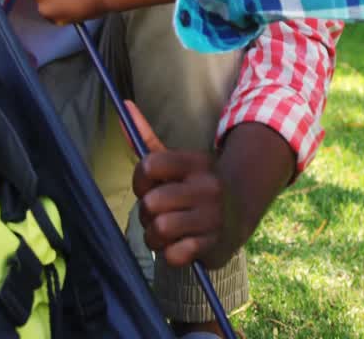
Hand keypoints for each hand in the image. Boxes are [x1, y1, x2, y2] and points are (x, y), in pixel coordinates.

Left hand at [129, 101, 238, 269]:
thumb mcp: (176, 160)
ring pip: (159, 230)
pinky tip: (180, 246)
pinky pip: (175, 255)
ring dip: (155, 238)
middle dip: (146, 214)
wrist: (240, 211)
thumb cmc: (196, 185)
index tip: (149, 187)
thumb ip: (146, 137)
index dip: (140, 181)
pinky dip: (172, 254)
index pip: (149, 165)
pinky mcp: (214, 244)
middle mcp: (206, 187)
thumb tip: (124, 108)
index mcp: (194, 163)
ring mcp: (212, 217)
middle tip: (157, 214)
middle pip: (151, 203)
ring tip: (166, 233)